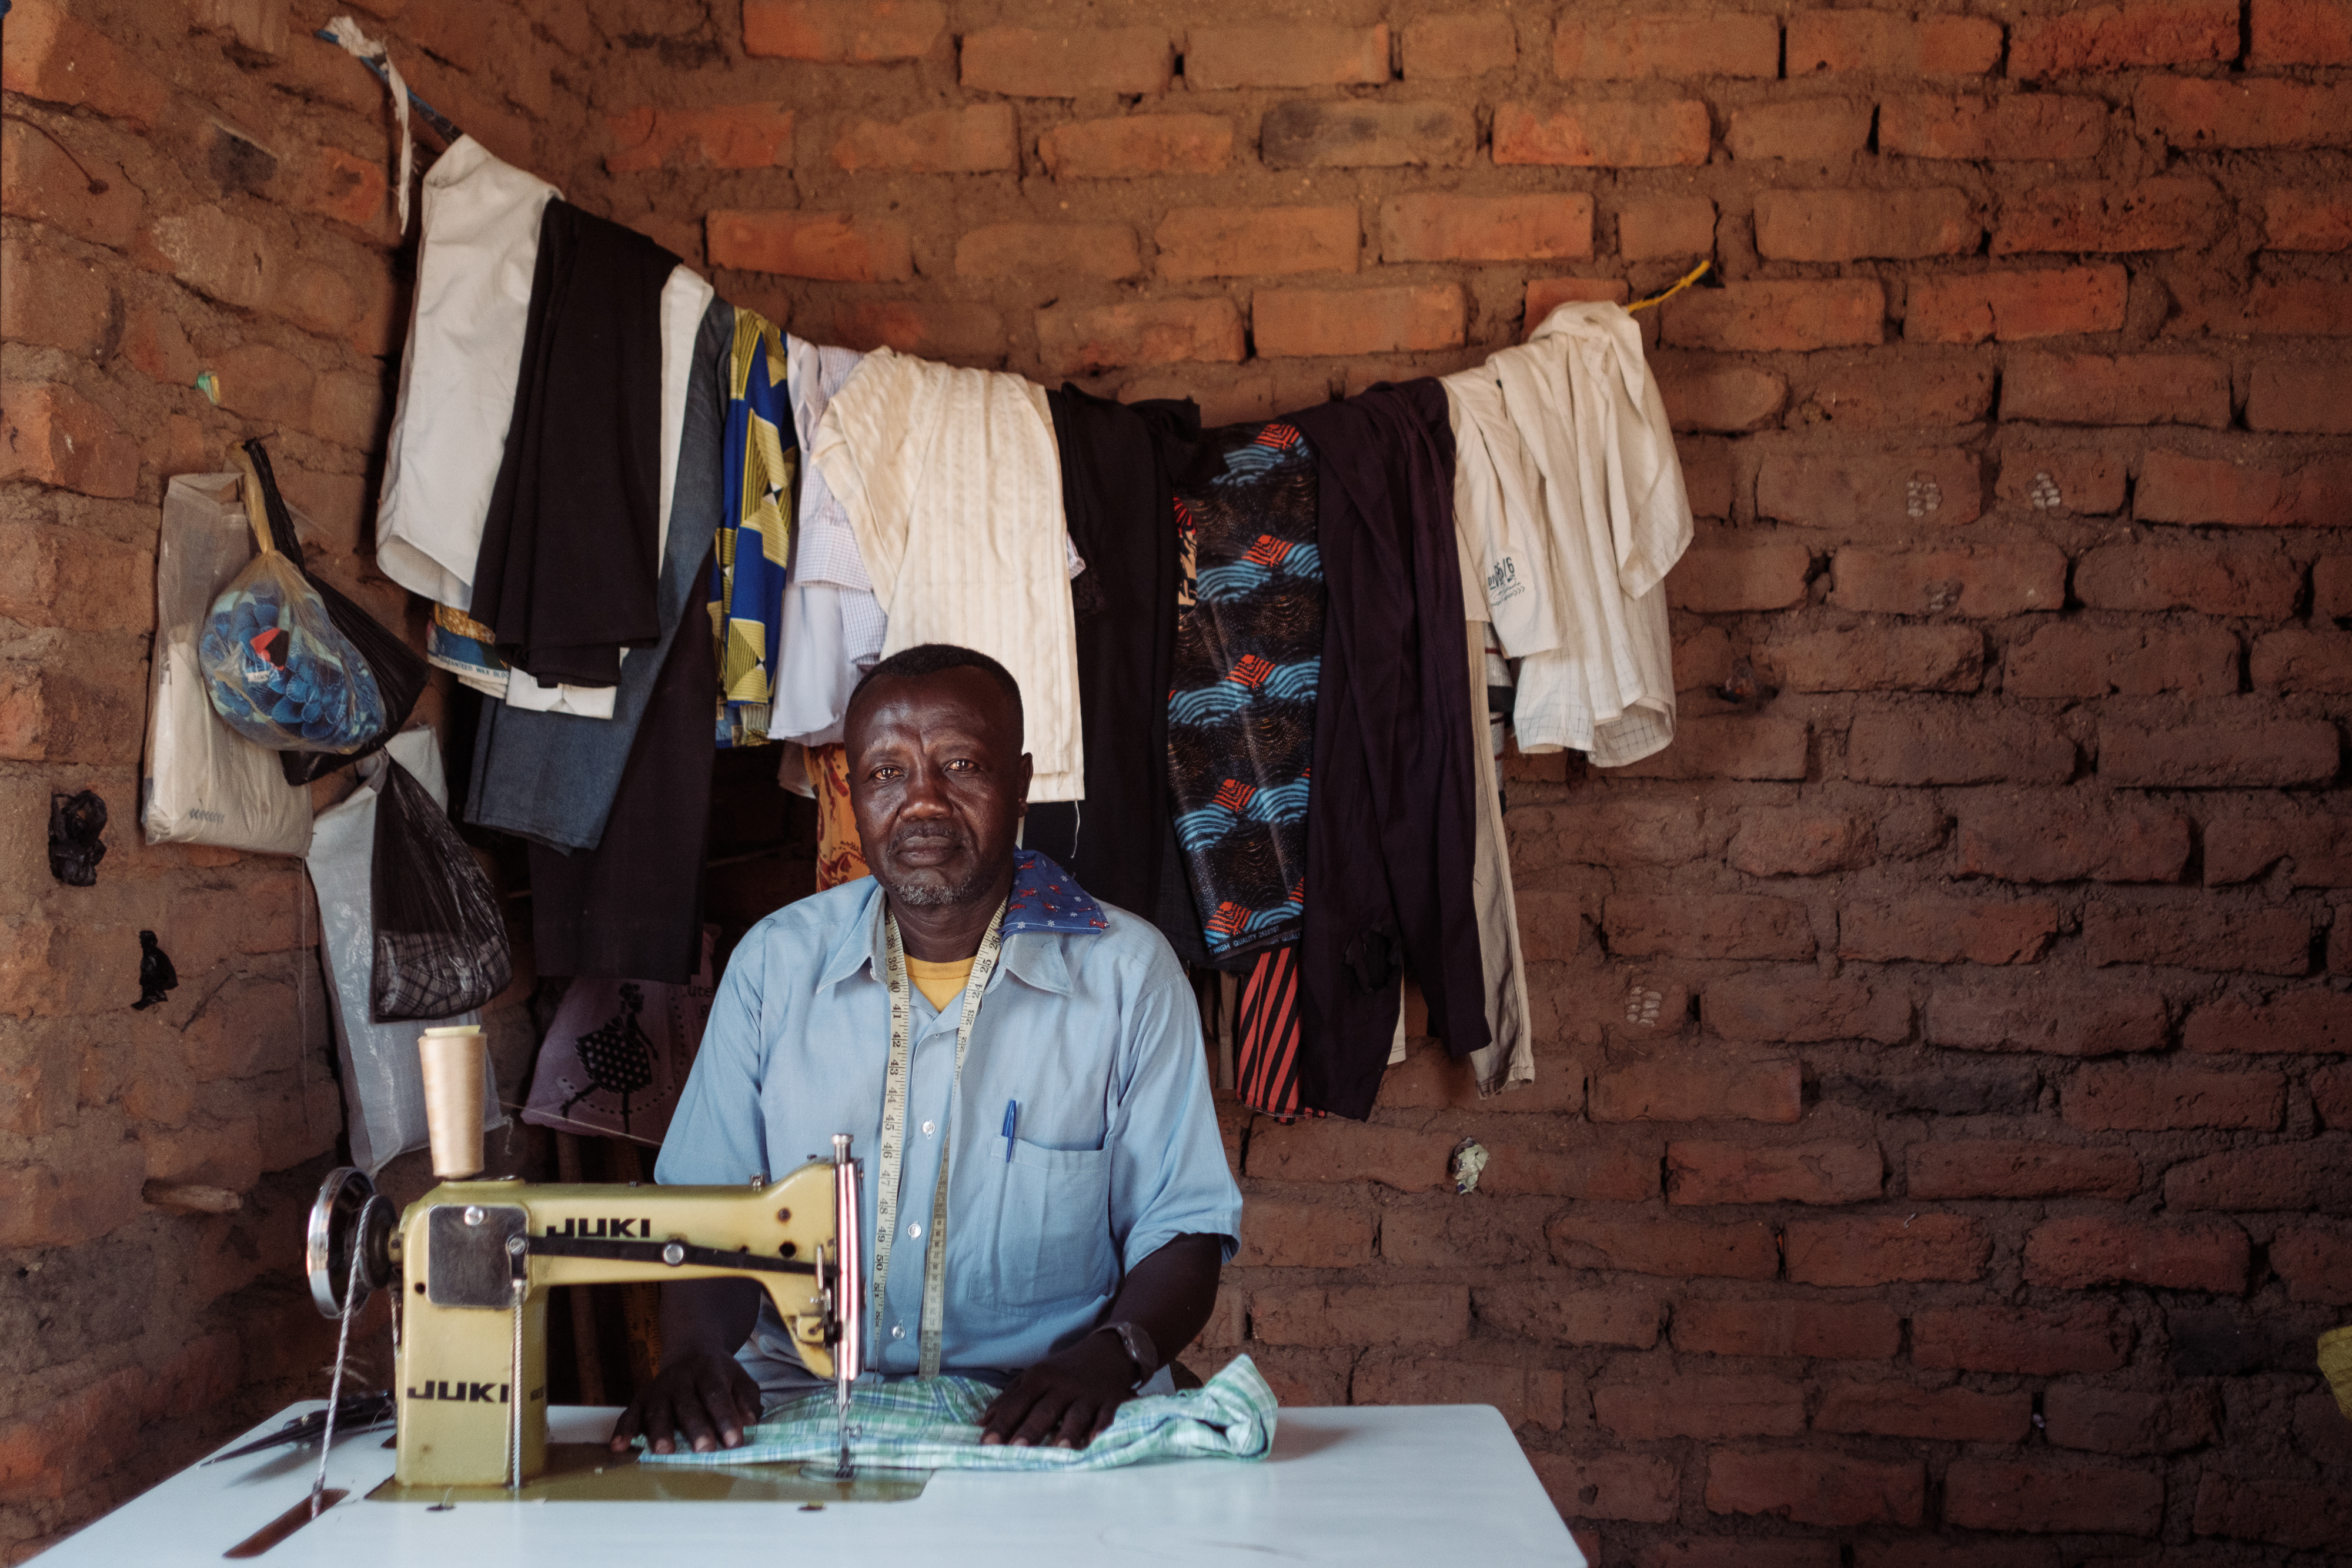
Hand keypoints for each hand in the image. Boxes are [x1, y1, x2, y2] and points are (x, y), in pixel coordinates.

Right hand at [608, 1351, 761, 1454]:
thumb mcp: (739, 1379)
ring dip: (660, 1432)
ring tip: (664, 1451)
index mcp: (709, 1372)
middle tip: (704, 1450)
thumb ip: (746, 1400)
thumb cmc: (718, 1374)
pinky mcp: (641, 1398)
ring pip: (658, 1411)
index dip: (726, 1419)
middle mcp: (681, 1379)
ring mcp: (659, 1389)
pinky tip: (618, 1447)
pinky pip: (629, 1414)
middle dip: (696, 1428)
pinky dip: (623, 1430)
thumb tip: (751, 1422)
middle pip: (688, 1405)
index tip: (735, 1442)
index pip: (717, 1396)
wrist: (690, 1349)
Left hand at [978, 1331, 1137, 1449]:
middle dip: (1029, 1430)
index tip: (986, 1444)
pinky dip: (1101, 1427)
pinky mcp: (1110, 1400)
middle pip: (1043, 1410)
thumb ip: (1008, 1399)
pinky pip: (1106, 1415)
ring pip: (1075, 1414)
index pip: (1016, 1403)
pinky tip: (1095, 1440)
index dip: (1001, 1424)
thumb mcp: (1034, 1376)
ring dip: (1067, 1432)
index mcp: (1038, 1378)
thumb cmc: (1063, 1370)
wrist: (1107, 1350)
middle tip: (1015, 1449)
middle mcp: (1061, 1386)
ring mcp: (1087, 1394)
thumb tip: (981, 1423)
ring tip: (1058, 1450)